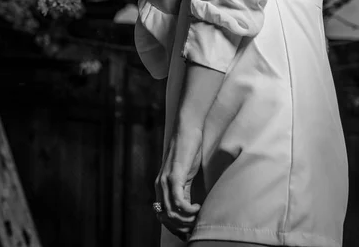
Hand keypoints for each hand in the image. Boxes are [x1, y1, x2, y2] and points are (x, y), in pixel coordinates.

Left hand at [154, 125, 202, 240]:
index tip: (189, 230)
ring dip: (186, 220)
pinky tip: (198, 207)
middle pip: (166, 218)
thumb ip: (184, 188)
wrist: (187, 128)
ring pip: (171, 213)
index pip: (163, 215)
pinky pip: (177, 202)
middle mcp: (160, 185)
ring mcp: (166, 181)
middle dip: (181, 227)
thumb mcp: (185, 172)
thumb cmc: (189, 147)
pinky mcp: (174, 176)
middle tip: (195, 226)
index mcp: (161, 186)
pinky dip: (188, 210)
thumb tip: (190, 206)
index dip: (175, 226)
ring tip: (199, 217)